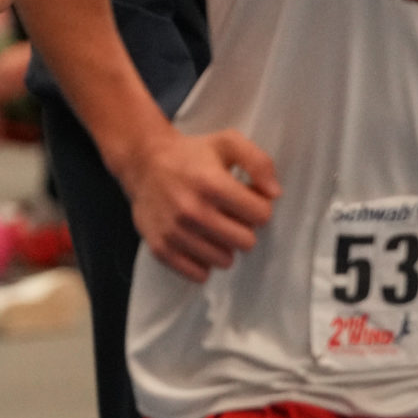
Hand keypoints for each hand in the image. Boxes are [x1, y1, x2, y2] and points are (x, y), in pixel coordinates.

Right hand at [123, 128, 278, 281]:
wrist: (143, 163)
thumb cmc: (191, 155)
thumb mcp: (228, 142)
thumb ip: (259, 162)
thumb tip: (274, 194)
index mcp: (212, 183)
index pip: (261, 215)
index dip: (258, 207)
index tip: (245, 200)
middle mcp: (192, 211)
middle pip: (246, 242)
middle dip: (243, 228)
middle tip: (228, 215)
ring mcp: (175, 232)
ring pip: (224, 261)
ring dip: (224, 246)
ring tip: (212, 228)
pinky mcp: (161, 248)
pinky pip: (198, 274)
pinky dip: (203, 262)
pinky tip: (198, 243)